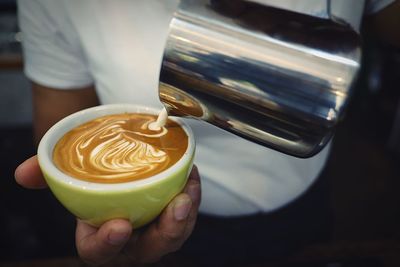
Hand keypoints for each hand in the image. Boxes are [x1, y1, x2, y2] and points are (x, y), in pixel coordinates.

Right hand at [15, 156, 200, 264]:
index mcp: (98, 237)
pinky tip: (191, 176)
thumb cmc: (92, 183)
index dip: (107, 244)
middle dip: (166, 232)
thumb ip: (48, 175)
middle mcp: (129, 240)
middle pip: (149, 248)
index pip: (99, 252)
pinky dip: (191, 197)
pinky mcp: (171, 215)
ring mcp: (153, 230)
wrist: (114, 176)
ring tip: (188, 189)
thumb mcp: (70, 177)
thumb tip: (23, 173)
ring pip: (174, 235)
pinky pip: (186, 215)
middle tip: (176, 207)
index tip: (118, 226)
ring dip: (186, 215)